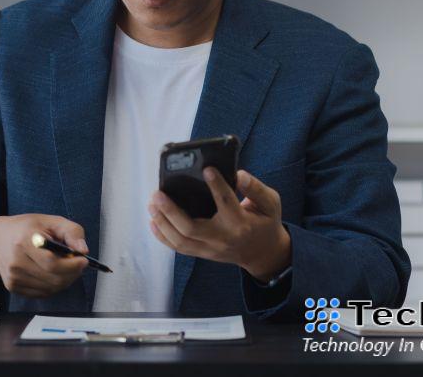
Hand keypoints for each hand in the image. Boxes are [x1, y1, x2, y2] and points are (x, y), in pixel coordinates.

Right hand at [0, 214, 89, 297]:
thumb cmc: (27, 228)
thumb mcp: (51, 221)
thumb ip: (72, 232)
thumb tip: (83, 250)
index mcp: (24, 241)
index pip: (52, 263)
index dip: (72, 265)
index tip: (83, 260)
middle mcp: (16, 261)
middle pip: (53, 279)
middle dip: (72, 274)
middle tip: (78, 264)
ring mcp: (13, 277)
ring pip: (50, 288)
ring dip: (64, 280)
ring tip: (65, 267)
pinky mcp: (13, 287)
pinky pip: (42, 293)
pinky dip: (53, 285)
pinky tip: (52, 273)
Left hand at [148, 169, 291, 282]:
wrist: (263, 253)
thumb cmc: (265, 223)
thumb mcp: (270, 204)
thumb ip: (256, 189)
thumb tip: (239, 175)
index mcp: (241, 223)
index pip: (226, 203)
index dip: (216, 185)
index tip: (206, 168)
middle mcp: (222, 238)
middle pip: (191, 228)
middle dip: (171, 211)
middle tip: (158, 193)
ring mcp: (210, 249)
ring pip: (180, 240)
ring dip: (162, 222)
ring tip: (152, 203)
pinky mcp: (202, 253)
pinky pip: (178, 248)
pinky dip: (162, 235)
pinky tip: (152, 220)